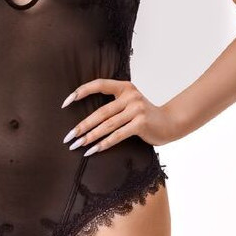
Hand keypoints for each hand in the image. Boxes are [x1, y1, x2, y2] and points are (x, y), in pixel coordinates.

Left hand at [59, 79, 176, 153]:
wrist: (170, 123)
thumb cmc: (144, 116)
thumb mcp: (129, 104)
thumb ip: (113, 105)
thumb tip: (85, 119)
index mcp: (125, 87)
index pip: (99, 84)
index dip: (81, 92)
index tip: (65, 103)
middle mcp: (130, 95)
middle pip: (100, 112)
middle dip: (82, 126)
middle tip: (68, 137)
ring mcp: (136, 109)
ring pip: (107, 125)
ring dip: (90, 137)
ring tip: (77, 146)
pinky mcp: (141, 123)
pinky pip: (118, 135)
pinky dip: (104, 144)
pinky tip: (93, 150)